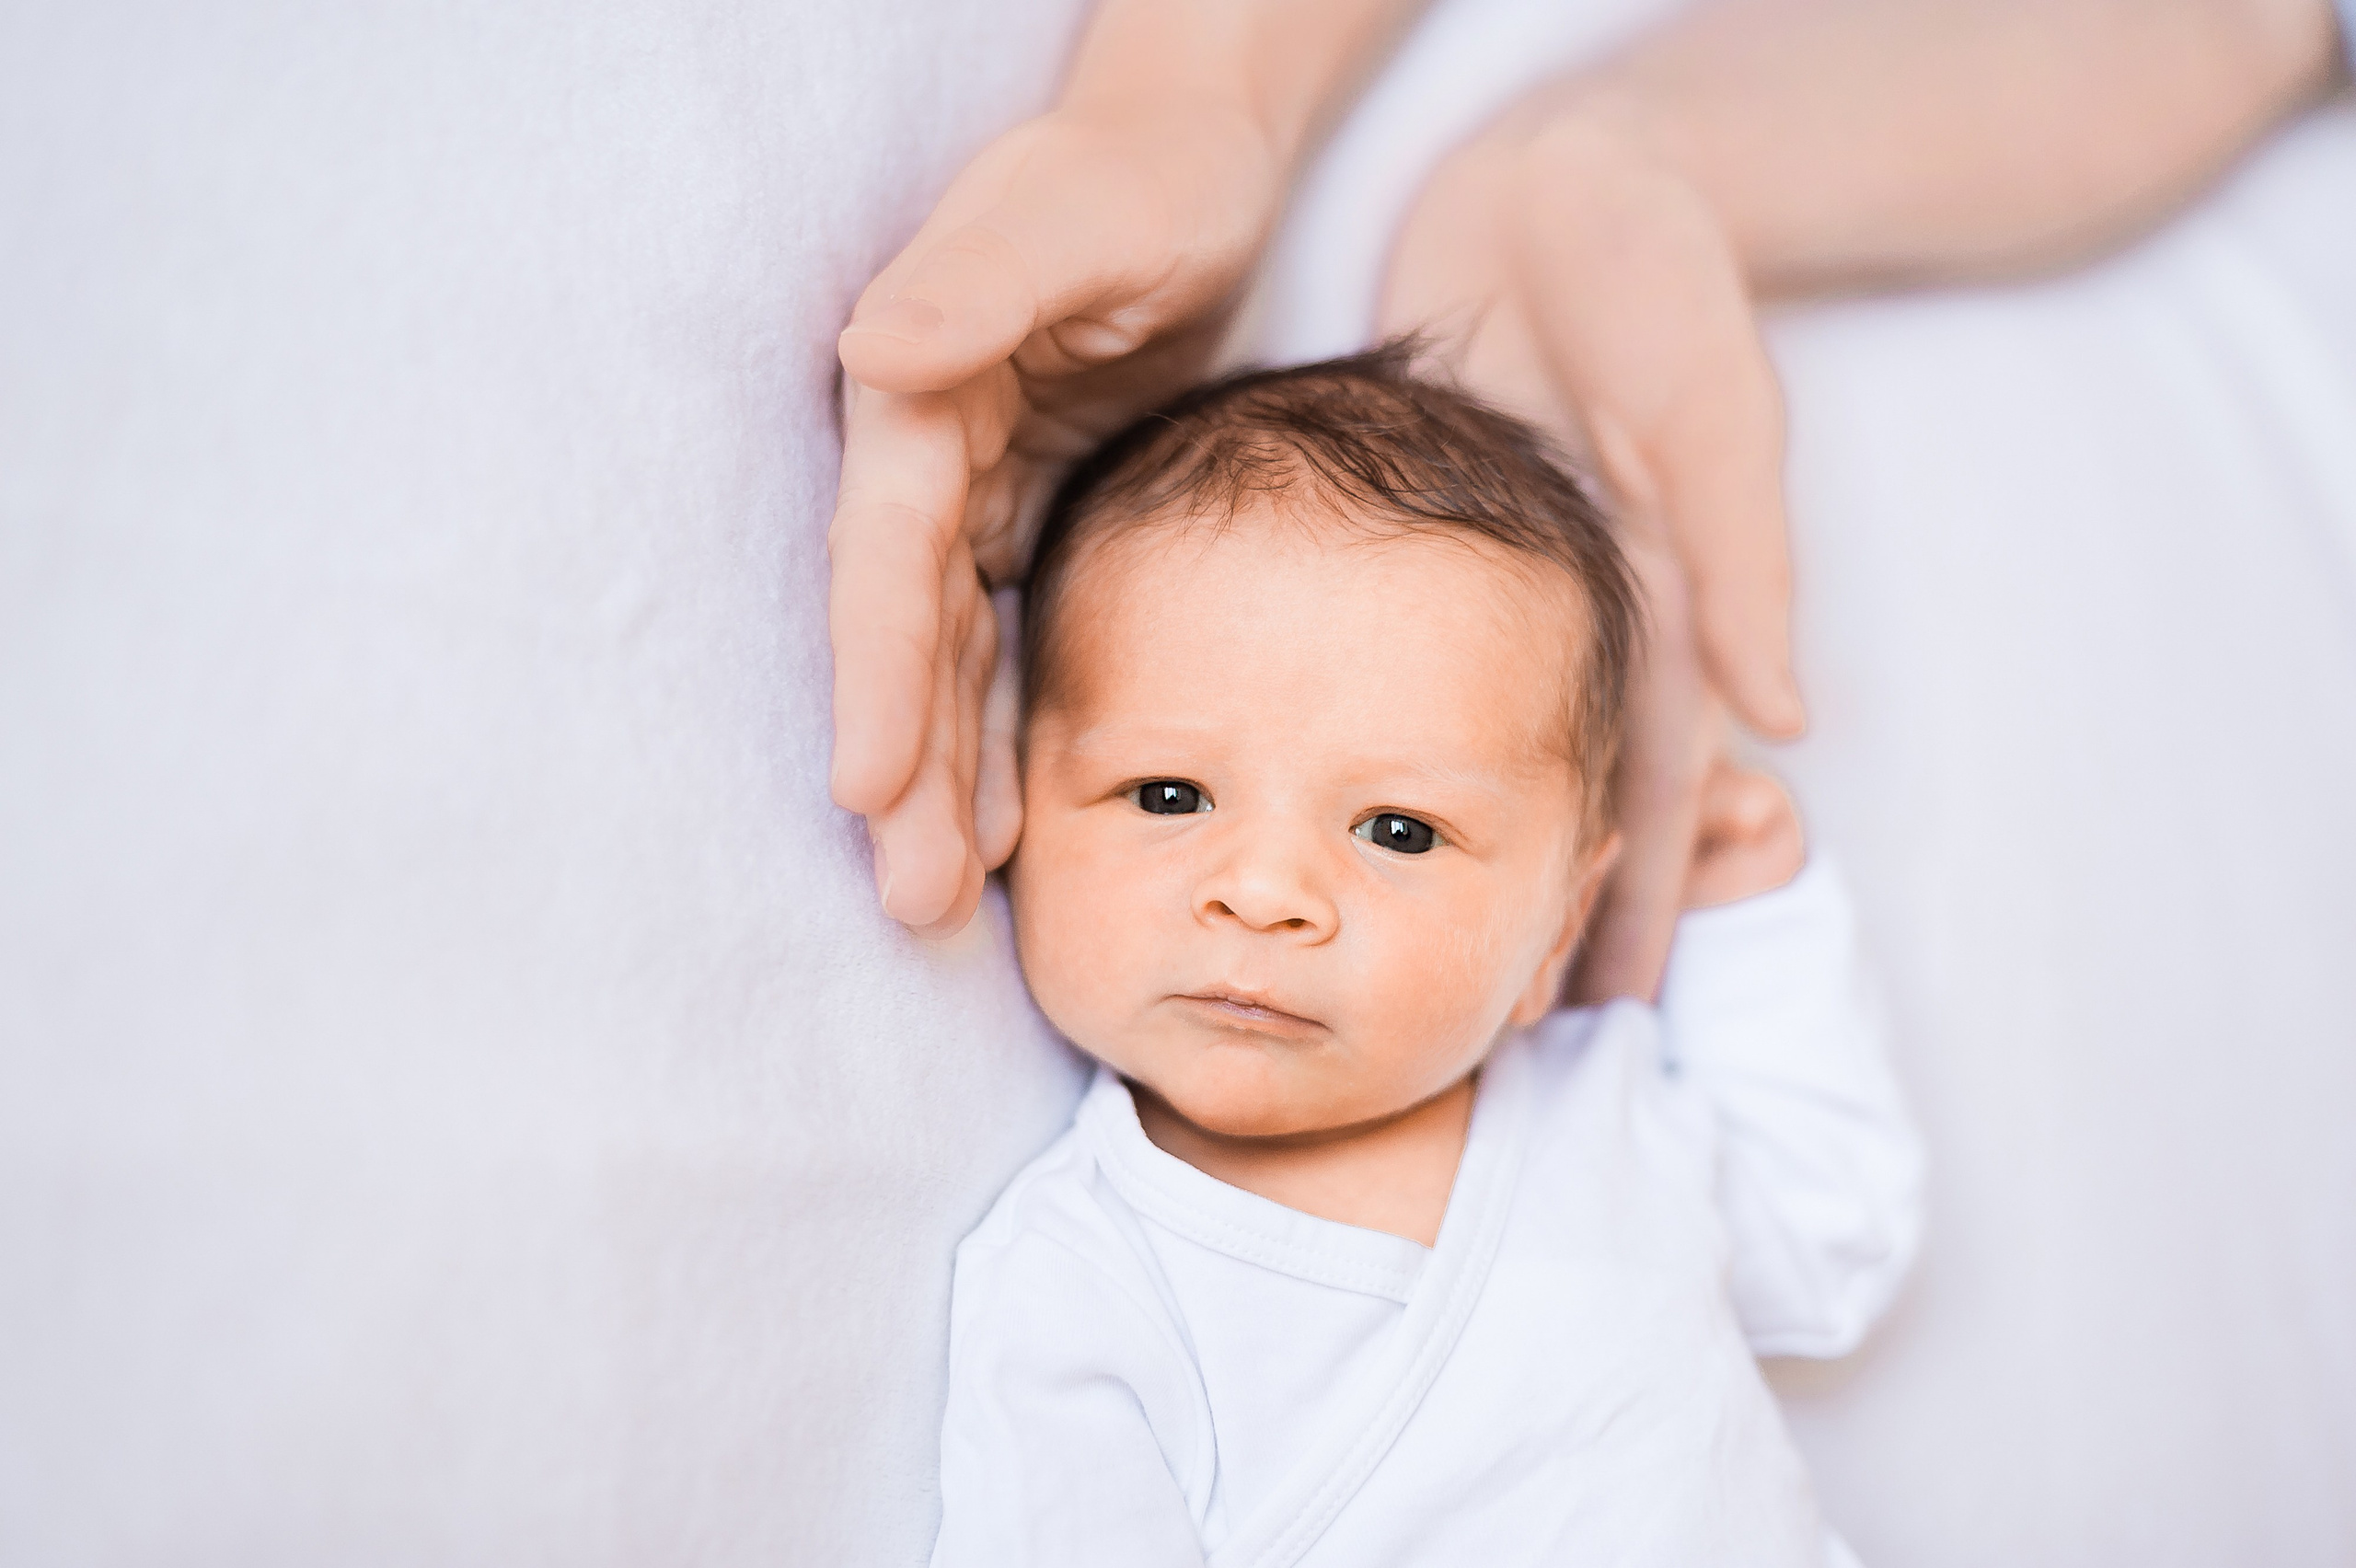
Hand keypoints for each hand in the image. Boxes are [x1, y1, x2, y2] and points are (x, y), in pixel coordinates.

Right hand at [830, 100, 1281, 935]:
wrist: (1191, 160)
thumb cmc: (1133, 176)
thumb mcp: (1066, 217)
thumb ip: (974, 282)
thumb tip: (873, 354)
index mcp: (916, 399)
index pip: (886, 558)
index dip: (876, 674)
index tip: (864, 786)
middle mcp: (928, 459)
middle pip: (908, 637)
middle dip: (904, 771)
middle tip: (912, 901)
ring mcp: (976, 494)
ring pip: (953, 662)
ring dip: (944, 779)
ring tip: (943, 902)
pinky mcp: (1031, 513)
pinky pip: (1010, 643)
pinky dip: (1003, 732)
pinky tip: (1012, 827)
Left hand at [1380, 110, 1804, 1000]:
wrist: (1567, 183)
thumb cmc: (1663, 287)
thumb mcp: (1715, 416)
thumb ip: (1746, 561)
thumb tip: (1788, 717)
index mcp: (1664, 606)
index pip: (1650, 784)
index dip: (1634, 897)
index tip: (1599, 1014)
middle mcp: (1585, 611)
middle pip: (1559, 784)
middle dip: (1539, 901)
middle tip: (1485, 1029)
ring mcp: (1508, 578)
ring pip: (1478, 742)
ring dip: (1448, 842)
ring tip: (1399, 943)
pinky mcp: (1439, 534)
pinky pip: (1404, 656)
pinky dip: (1379, 734)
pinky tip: (1325, 793)